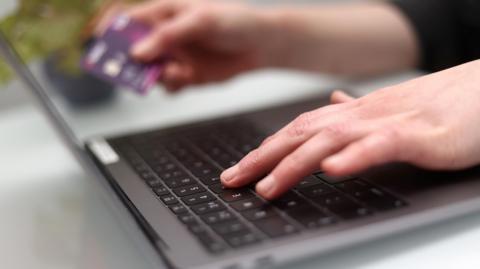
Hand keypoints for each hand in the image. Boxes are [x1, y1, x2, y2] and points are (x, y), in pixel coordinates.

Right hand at [124, 0, 281, 90]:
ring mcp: (175, 57)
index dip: (111, 31)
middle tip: (128, 71)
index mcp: (164, 14)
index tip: (102, 45)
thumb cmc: (234, 21)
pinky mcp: (186, 75)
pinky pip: (169, 85)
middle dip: (128, 62)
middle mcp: (165, 37)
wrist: (260, 45)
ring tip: (174, 72)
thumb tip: (138, 53)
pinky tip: (184, 79)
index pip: (129, 21)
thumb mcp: (201, 21)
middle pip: (133, 51)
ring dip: (154, 76)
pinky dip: (172, 86)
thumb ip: (169, 35)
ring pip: (149, 72)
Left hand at [221, 60, 479, 198]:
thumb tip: (332, 106)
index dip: (264, 149)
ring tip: (267, 186)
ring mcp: (387, 122)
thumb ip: (356, 113)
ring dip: (295, 163)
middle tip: (232, 180)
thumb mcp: (387, 111)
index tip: (238, 170)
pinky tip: (332, 171)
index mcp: (353, 113)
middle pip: (302, 134)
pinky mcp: (418, 134)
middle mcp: (361, 115)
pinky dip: (353, 157)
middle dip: (262, 158)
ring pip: (331, 140)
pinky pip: (380, 145)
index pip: (298, 129)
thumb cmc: (437, 104)